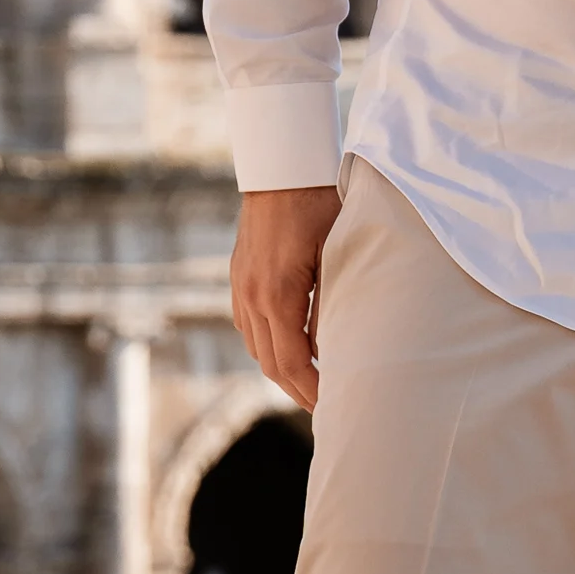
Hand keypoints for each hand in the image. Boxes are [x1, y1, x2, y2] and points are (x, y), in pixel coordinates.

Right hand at [232, 184, 343, 410]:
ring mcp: (240, 286)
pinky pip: (247, 324)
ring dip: (281, 367)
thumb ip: (332, 307)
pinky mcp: (238, 276)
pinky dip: (267, 342)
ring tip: (311, 382)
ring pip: (256, 346)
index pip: (292, 363)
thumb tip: (334, 351)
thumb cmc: (320, 205)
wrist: (282, 167)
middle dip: (297, 389)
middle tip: (325, 406)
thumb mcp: (337, 257)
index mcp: (276, 296)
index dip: (312, 390)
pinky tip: (289, 344)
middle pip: (270, 363)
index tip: (333, 406)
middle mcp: (251, 296)